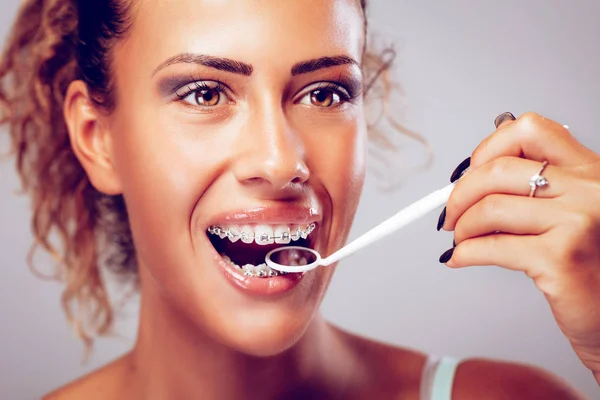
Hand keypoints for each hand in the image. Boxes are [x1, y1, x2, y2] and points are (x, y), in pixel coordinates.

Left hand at [439, 112, 599, 382]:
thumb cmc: (592, 265)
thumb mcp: (573, 212)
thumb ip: (537, 190)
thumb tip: (469, 179)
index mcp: (590, 169)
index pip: (529, 129)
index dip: (487, 148)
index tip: (467, 172)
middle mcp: (590, 188)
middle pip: (499, 169)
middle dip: (460, 193)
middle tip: (450, 214)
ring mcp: (579, 221)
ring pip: (491, 207)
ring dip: (462, 226)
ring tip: (460, 239)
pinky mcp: (562, 258)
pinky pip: (493, 246)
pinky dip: (465, 252)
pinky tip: (460, 258)